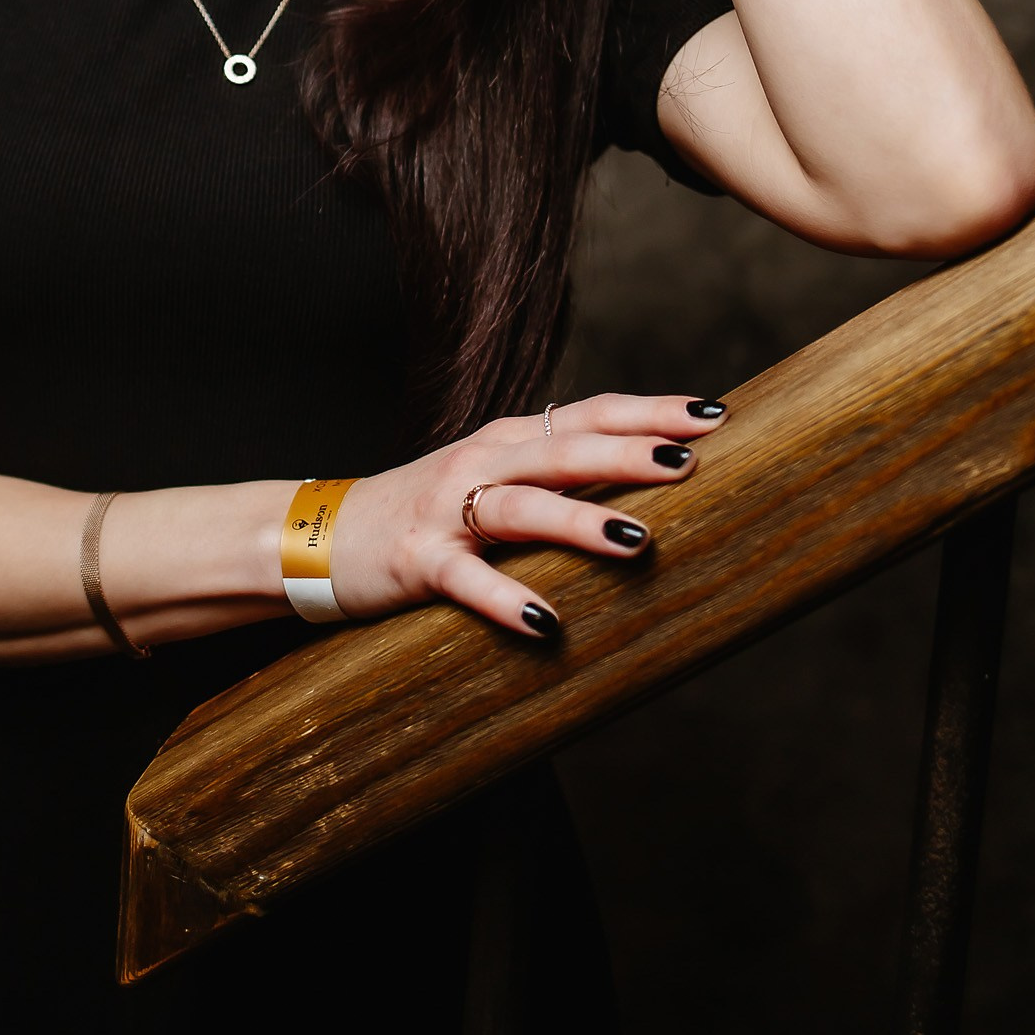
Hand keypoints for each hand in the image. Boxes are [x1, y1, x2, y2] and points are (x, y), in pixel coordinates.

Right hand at [327, 391, 727, 637]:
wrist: (321, 535)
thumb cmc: (426, 512)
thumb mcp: (493, 482)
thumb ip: (558, 476)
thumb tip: (649, 482)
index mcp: (508, 441)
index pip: (589, 414)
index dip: (649, 412)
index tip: (714, 414)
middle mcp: (482, 463)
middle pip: (564, 450)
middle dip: (629, 455)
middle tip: (690, 464)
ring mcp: (447, 510)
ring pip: (522, 508)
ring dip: (579, 522)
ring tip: (637, 542)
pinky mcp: (418, 560)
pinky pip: (466, 580)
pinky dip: (506, 600)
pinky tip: (546, 623)